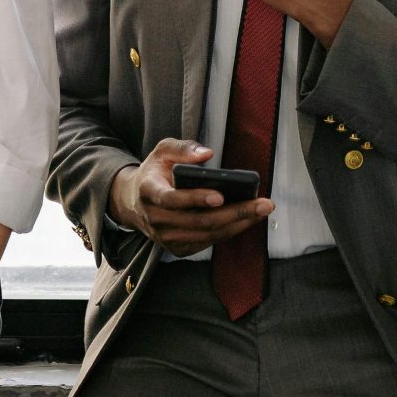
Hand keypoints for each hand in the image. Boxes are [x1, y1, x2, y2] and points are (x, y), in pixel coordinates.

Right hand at [107, 139, 271, 256]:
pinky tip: (247, 219)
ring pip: (207, 235)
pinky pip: (207, 242)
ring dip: (238, 224)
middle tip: (263, 204)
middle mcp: (156, 219)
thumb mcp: (163, 151)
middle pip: (199, 221)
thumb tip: (207, 154)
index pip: (172, 199)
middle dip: (235, 213)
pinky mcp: (177, 248)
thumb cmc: (155, 173)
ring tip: (261, 211)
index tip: (221, 195)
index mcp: (149, 192)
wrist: (133, 202)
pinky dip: (229, 231)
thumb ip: (183, 148)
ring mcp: (166, 237)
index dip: (196, 199)